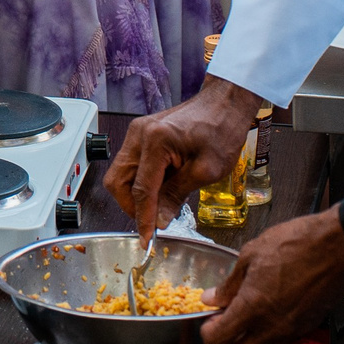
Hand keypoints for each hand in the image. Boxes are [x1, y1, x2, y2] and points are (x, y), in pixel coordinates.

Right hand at [106, 77, 259, 240]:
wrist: (225, 104)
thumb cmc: (221, 130)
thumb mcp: (206, 171)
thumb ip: (176, 195)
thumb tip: (160, 219)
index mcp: (155, 141)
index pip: (140, 190)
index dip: (142, 218)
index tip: (146, 239)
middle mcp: (139, 134)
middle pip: (118, 182)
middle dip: (132, 206)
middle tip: (152, 222)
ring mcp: (137, 133)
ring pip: (120, 174)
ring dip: (135, 195)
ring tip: (160, 204)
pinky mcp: (142, 134)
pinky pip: (131, 164)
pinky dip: (140, 182)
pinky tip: (161, 187)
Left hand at [186, 207, 343, 343]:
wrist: (339, 247)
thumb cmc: (297, 243)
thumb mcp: (252, 254)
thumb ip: (230, 283)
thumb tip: (211, 299)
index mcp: (253, 307)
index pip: (219, 340)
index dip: (205, 336)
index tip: (202, 326)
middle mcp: (271, 326)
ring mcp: (290, 330)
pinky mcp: (304, 328)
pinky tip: (252, 336)